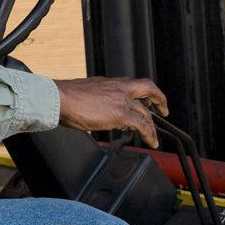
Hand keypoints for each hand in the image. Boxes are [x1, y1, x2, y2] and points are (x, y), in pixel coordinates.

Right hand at [54, 76, 168, 148]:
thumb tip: (104, 113)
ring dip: (152, 126)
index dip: (144, 91)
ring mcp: (121, 99)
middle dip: (159, 99)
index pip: (133, 84)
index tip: (148, 98)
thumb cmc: (66, 98)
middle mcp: (118, 87)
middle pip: (148, 88)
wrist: (60, 98)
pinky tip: (150, 141)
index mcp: (109, 82)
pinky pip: (142, 124)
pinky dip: (149, 134)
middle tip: (164, 110)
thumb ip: (99, 101)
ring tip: (154, 138)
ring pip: (145, 111)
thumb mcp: (87, 95)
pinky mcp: (120, 113)